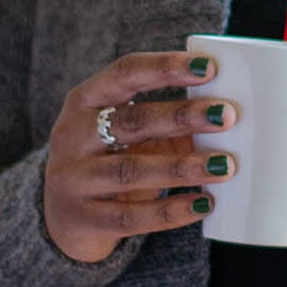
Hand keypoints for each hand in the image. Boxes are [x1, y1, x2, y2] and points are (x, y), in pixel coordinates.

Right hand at [42, 49, 239, 263]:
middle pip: (132, 121)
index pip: (125, 73)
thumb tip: (226, 119)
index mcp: (84, 101)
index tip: (209, 67)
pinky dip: (171, 211)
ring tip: (224, 166)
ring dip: (182, 167)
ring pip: (132, 171)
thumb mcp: (128, 135)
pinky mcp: (84, 219)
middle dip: (182, 116)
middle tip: (227, 116)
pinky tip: (203, 204)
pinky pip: (132, 217)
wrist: (59, 218)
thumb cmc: (108, 160)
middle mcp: (72, 136)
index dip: (166, 68)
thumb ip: (168, 124)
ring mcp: (74, 179)